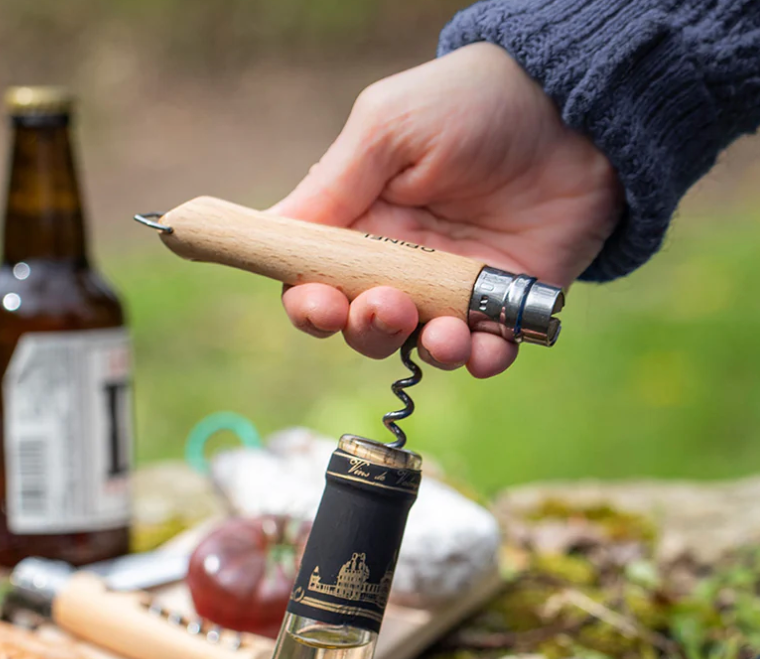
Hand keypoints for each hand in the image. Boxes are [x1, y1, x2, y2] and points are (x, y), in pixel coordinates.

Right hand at [275, 42, 623, 375]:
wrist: (579, 109)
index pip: (313, 282)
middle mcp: (399, 265)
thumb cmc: (475, 102)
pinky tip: (484, 345)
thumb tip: (274, 229)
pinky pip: (482, 354)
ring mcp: (451, 291)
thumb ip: (334, 183)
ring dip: (421, 351)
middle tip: (388, 306)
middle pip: (358, 326)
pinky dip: (479, 361)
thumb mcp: (389, 127)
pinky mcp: (503, 306)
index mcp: (360, 225)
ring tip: (445, 333)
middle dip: (366, 330)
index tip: (319, 305)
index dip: (308, 305)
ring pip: (416, 348)